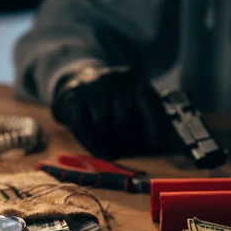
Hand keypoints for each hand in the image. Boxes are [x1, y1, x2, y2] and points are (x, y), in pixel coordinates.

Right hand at [51, 66, 173, 158]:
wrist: (81, 76)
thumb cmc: (115, 96)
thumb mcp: (132, 95)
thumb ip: (143, 114)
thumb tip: (154, 145)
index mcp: (135, 78)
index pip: (148, 103)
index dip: (154, 127)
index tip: (156, 146)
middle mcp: (114, 80)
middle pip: (123, 117)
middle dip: (128, 140)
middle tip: (131, 152)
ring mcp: (92, 87)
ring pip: (102, 123)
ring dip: (108, 144)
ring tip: (115, 154)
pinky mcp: (74, 97)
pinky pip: (82, 127)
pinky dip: (92, 144)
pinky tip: (100, 153)